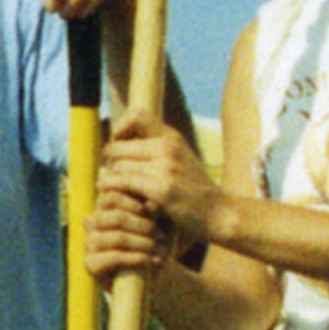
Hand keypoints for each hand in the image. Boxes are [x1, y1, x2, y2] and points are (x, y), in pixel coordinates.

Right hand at [83, 188, 171, 284]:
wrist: (150, 273)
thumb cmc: (154, 241)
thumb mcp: (157, 222)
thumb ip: (153, 211)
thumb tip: (152, 205)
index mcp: (104, 207)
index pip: (111, 197)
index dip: (134, 203)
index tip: (155, 212)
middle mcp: (92, 222)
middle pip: (116, 217)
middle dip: (144, 226)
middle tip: (162, 235)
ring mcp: (89, 243)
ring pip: (118, 237)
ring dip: (144, 243)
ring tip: (160, 249)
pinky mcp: (91, 263)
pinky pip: (114, 257)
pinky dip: (137, 258)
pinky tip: (152, 261)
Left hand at [97, 106, 225, 244]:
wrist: (219, 213)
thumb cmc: (193, 190)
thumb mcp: (178, 160)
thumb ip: (155, 149)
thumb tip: (117, 140)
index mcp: (172, 137)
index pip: (137, 116)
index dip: (120, 128)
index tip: (118, 145)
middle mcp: (168, 147)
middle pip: (118, 146)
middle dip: (109, 161)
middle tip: (111, 173)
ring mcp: (165, 167)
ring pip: (117, 166)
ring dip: (109, 177)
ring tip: (111, 186)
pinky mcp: (161, 188)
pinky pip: (122, 181)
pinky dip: (111, 187)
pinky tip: (111, 193)